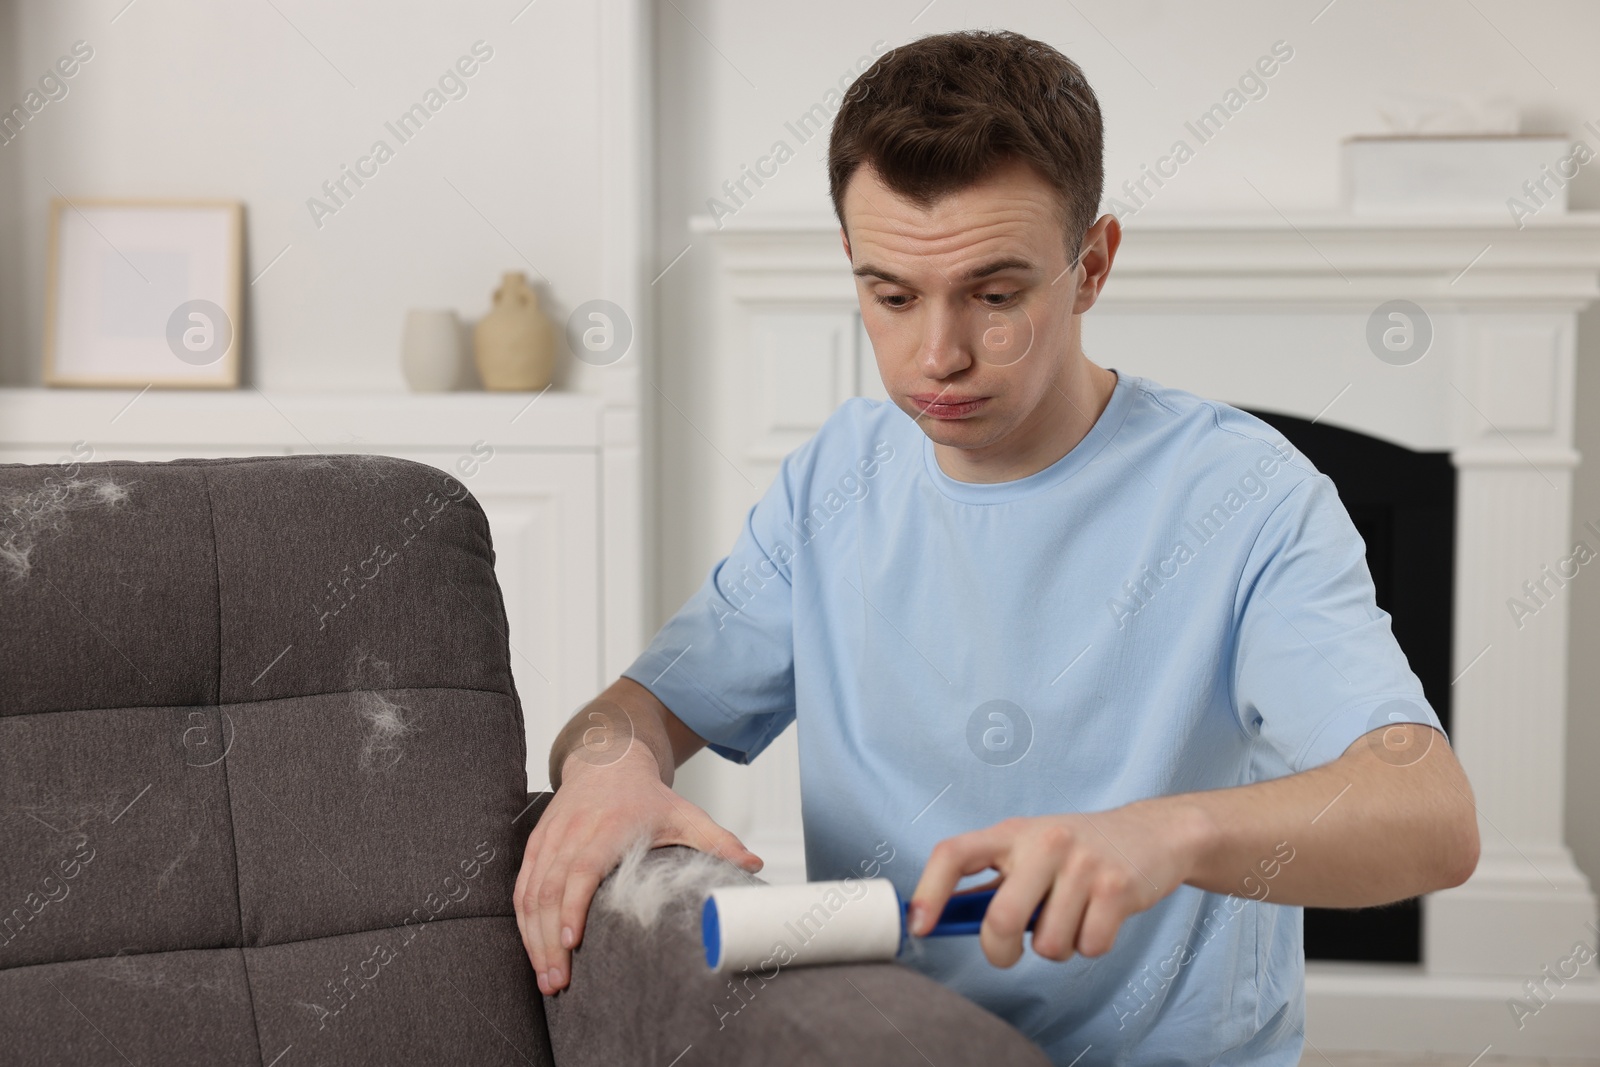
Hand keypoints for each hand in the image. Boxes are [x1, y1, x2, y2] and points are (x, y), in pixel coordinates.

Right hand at [513, 742, 763, 994]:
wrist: (608, 760)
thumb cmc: (647, 796)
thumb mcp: (686, 814)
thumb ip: (719, 842)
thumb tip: (755, 865)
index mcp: (607, 828)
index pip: (582, 870)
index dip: (573, 907)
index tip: (573, 943)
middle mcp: (572, 833)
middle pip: (549, 890)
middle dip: (549, 940)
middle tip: (558, 982)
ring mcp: (550, 840)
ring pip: (530, 893)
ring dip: (533, 939)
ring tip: (546, 978)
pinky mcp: (536, 846)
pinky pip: (521, 887)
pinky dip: (523, 922)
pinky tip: (533, 951)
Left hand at [907, 801, 1211, 966]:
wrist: (1153, 834)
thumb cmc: (1078, 850)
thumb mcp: (1029, 850)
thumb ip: (992, 881)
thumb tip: (942, 919)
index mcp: (1012, 831)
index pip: (954, 854)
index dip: (929, 892)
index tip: (919, 926)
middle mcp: (1044, 842)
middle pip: (1000, 919)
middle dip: (999, 951)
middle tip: (1010, 951)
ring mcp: (1082, 864)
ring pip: (1047, 944)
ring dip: (1057, 947)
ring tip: (1071, 917)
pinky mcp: (1117, 887)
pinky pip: (1088, 947)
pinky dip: (1091, 945)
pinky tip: (1099, 917)